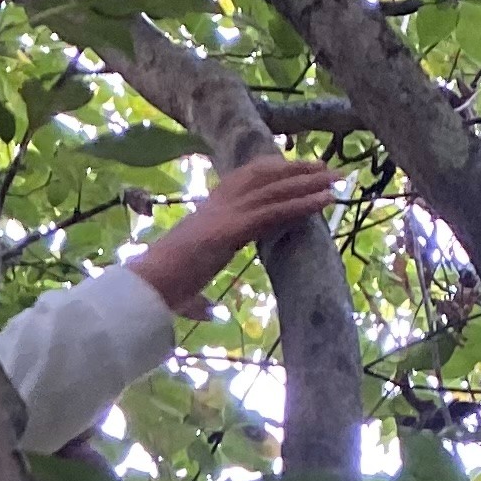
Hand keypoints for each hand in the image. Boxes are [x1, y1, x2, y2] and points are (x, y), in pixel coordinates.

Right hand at [128, 156, 342, 316]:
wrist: (143, 289)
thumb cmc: (157, 292)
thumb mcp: (184, 293)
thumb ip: (198, 299)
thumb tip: (207, 311)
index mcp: (206, 216)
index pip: (243, 181)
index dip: (271, 171)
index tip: (294, 168)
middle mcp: (217, 207)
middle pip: (263, 177)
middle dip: (296, 170)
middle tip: (326, 168)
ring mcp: (225, 216)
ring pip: (274, 190)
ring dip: (308, 182)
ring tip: (336, 178)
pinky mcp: (232, 231)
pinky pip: (274, 212)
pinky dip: (302, 204)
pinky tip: (324, 200)